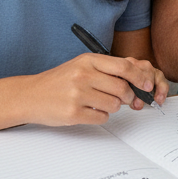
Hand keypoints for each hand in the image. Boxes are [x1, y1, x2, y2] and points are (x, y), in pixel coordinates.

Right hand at [20, 54, 167, 126]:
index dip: (140, 78)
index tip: (147, 85)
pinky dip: (100, 116)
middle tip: (125, 99)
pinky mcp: (73, 113)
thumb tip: (137, 76)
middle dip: (128, 96)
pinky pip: (102, 118)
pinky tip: (89, 111)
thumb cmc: (59, 81)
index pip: (124, 67)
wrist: (30, 95)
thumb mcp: (81, 65)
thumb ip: (106, 68)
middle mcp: (83, 75)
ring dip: (113, 107)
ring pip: (114, 105)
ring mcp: (78, 94)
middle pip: (122, 88)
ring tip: (99, 103)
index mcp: (88, 60)